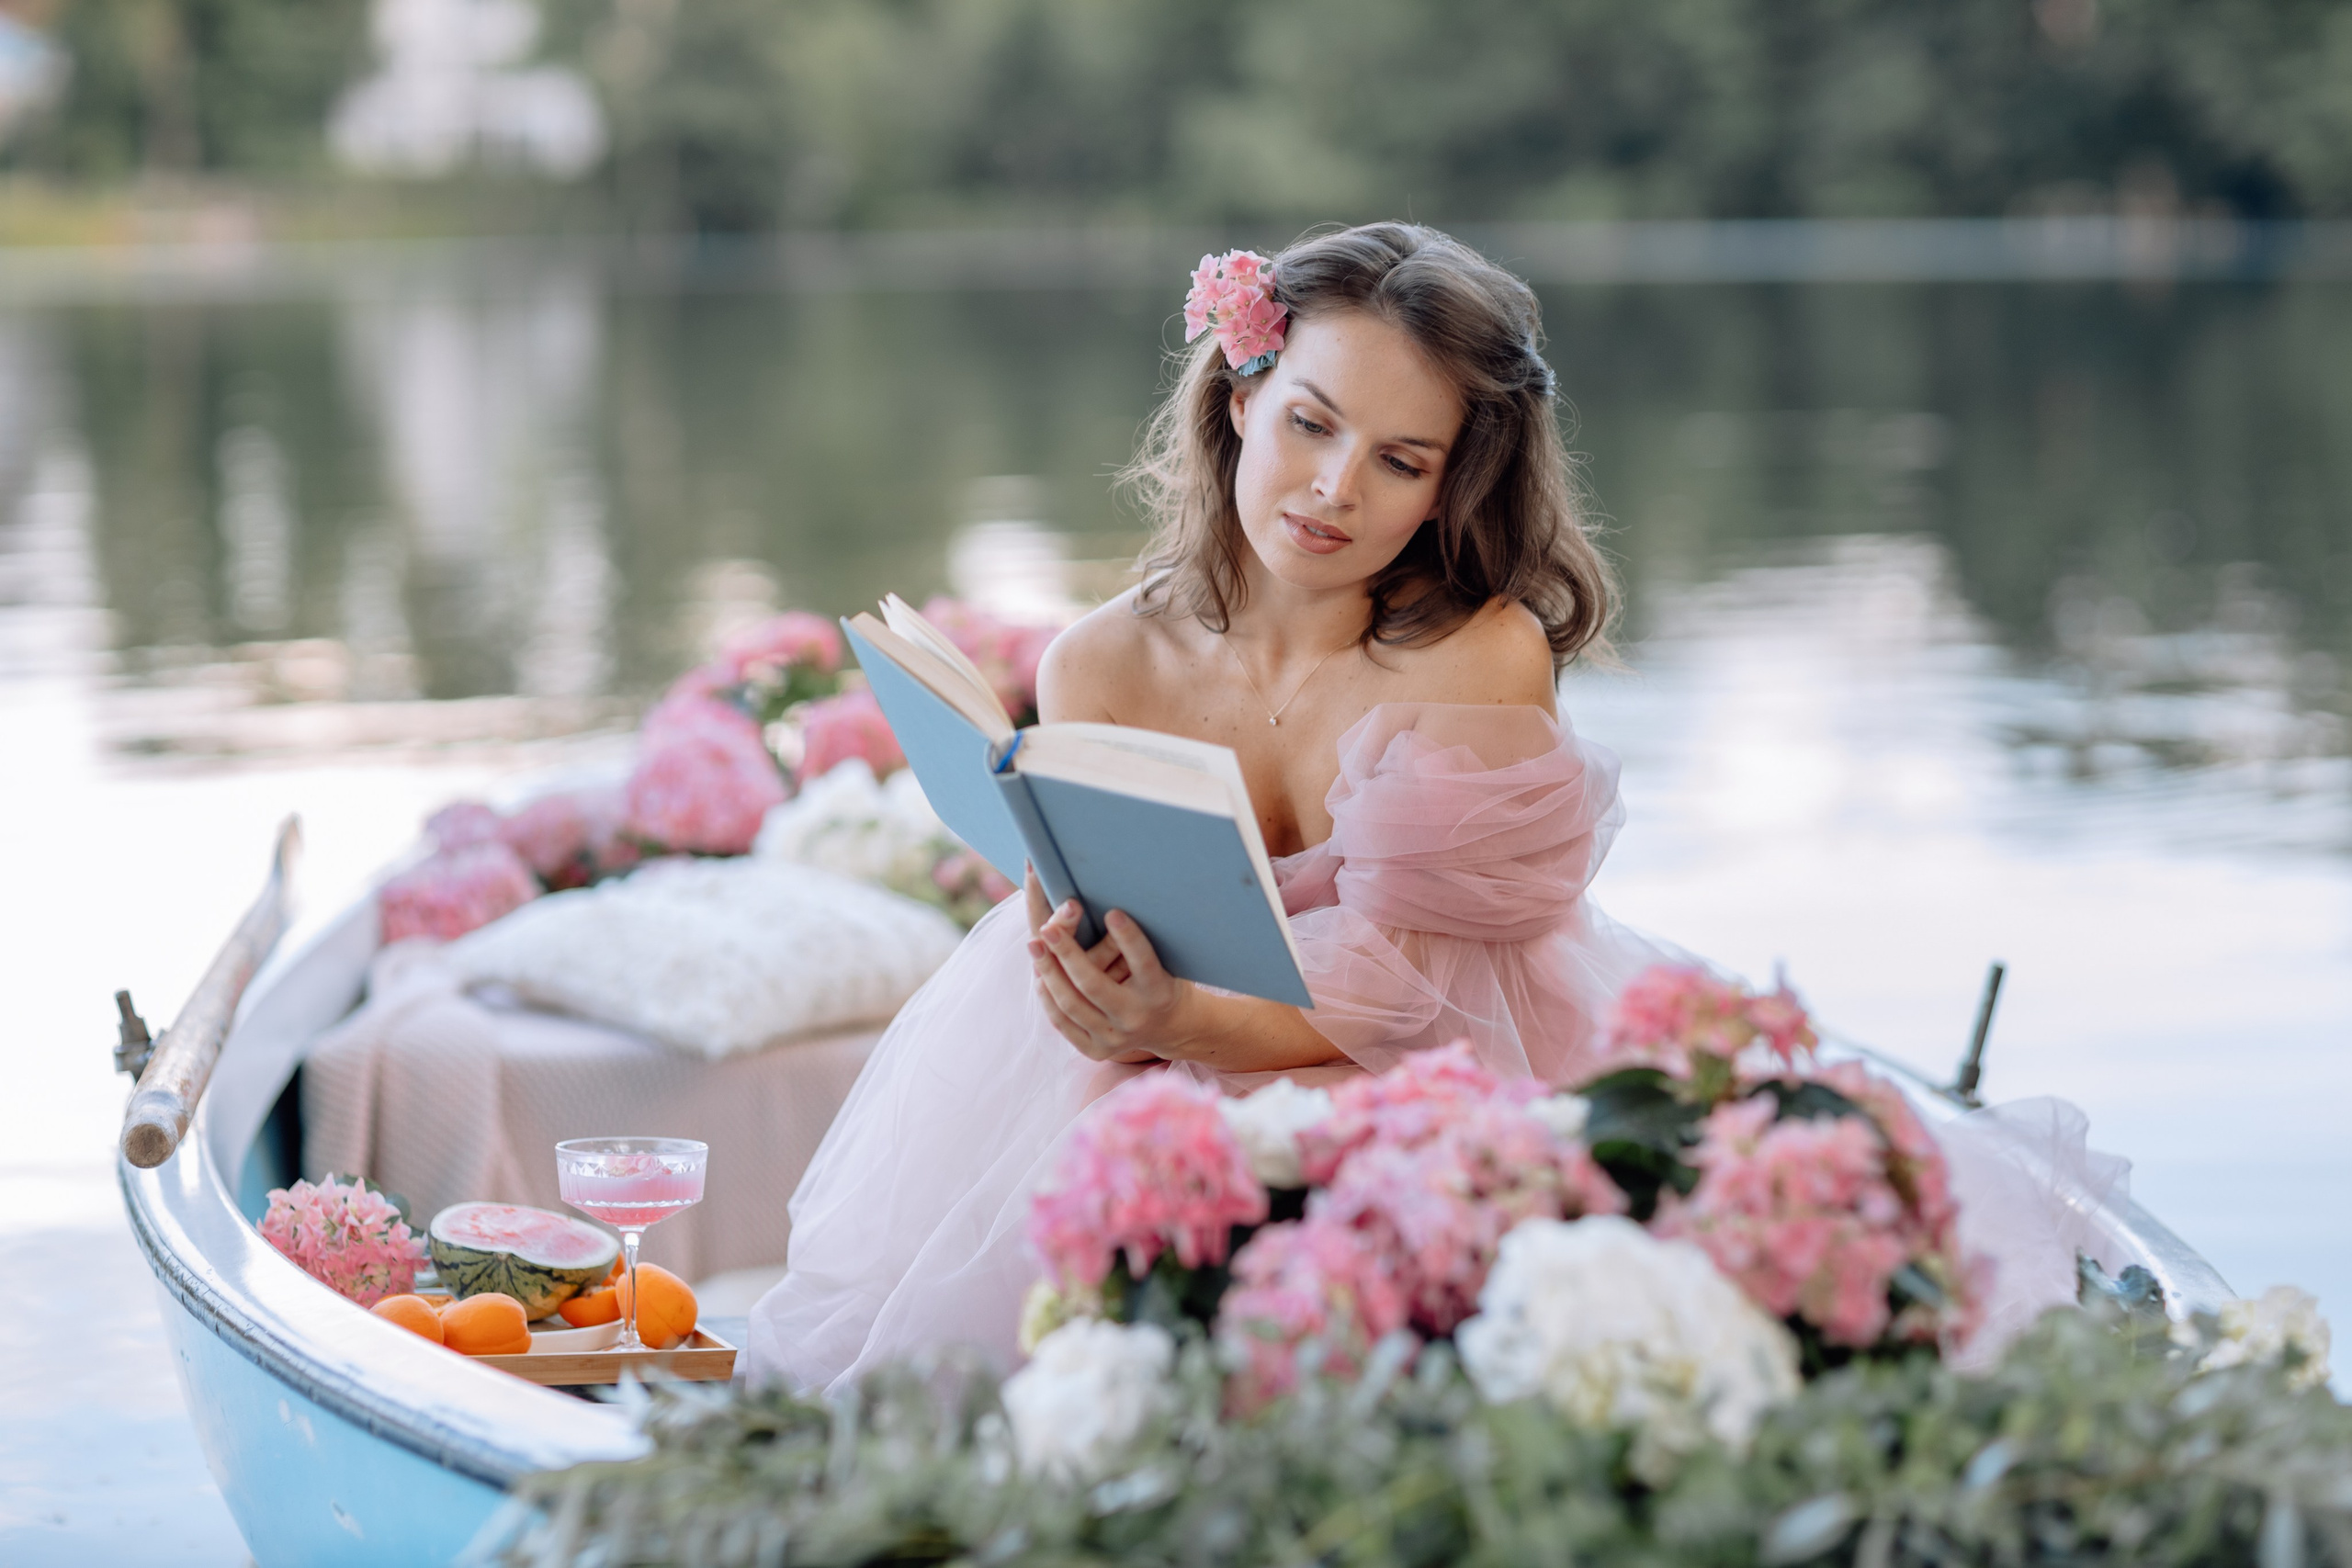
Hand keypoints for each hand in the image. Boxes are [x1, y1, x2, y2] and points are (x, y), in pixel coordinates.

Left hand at [1025, 875, 1192, 1064]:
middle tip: (1048, 927)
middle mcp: (1137, 1016)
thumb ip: (1139, 941)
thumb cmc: (1162, 979)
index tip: (1113, 912)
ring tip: (1034, 945)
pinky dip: (1048, 997)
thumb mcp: (1166, 959)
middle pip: (1094, 985)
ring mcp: (1114, 1037)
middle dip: (1068, 954)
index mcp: (1159, 991)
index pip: (1143, 962)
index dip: (1128, 939)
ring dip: (1049, 973)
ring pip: (1071, 1005)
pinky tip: (1039, 975)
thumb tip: (1107, 906)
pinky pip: (1063, 1023)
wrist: (1170, 1027)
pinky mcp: (1096, 1050)